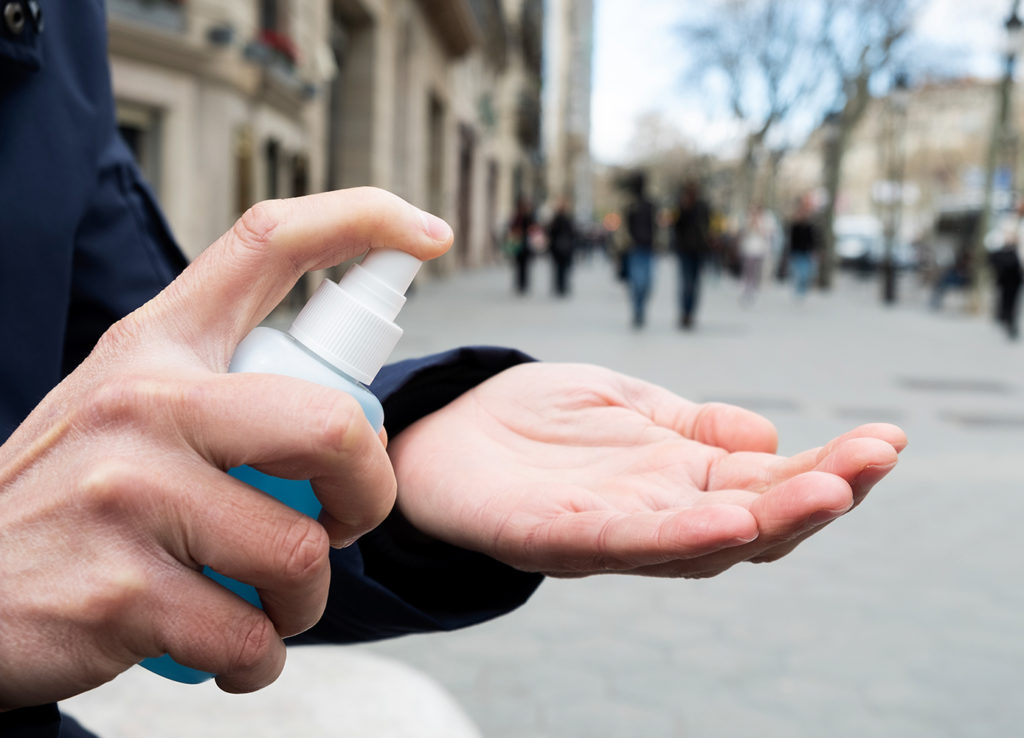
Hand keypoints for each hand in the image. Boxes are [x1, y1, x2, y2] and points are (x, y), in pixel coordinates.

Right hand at [0, 188, 451, 708]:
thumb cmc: (75, 500)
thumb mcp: (128, 408)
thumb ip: (221, 389)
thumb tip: (350, 407)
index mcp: (157, 344)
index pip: (269, 242)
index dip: (363, 219)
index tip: (430, 235)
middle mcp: (143, 400)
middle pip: (333, 424)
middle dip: (371, 494)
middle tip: (345, 526)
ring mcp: (125, 493)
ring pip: (300, 552)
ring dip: (305, 601)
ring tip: (266, 604)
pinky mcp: (116, 591)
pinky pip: (249, 635)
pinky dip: (260, 657)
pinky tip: (232, 650)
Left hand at [388, 362, 905, 576]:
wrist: (446, 430)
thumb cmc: (536, 419)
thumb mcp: (626, 403)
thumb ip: (692, 424)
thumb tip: (767, 432)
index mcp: (679, 477)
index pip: (768, 480)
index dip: (827, 467)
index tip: (886, 441)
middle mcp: (657, 513)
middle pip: (752, 520)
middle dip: (818, 494)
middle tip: (875, 461)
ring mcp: (609, 532)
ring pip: (701, 543)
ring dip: (765, 522)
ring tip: (825, 493)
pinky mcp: (551, 537)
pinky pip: (620, 544)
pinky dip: (676, 538)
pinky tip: (722, 521)